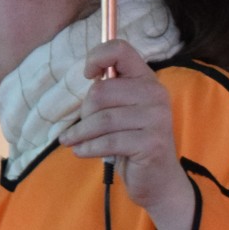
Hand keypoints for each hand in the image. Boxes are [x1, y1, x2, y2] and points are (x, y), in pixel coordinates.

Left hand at [63, 40, 196, 229]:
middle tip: (81, 128)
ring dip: (80, 133)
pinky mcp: (151, 143)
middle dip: (84, 112)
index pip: (121, 50)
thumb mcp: (122, 111)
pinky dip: (88, 148)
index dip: (97, 57)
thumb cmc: (131, 141)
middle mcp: (155, 94)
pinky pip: (108, 141)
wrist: (157, 180)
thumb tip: (90, 76)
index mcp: (147, 80)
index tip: (88, 75)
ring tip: (71, 142)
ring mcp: (156, 119)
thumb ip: (110, 91)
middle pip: (101, 91)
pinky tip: (81, 152)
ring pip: (101, 119)